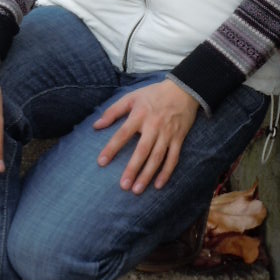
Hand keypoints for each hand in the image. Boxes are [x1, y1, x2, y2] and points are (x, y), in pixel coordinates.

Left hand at [94, 79, 198, 193]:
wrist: (183, 90)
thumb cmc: (153, 94)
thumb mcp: (131, 97)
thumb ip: (113, 111)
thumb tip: (96, 126)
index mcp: (139, 115)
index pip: (122, 134)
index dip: (112, 148)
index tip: (101, 162)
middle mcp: (154, 126)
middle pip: (142, 150)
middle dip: (133, 169)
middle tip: (123, 185)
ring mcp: (167, 134)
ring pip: (157, 157)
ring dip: (148, 174)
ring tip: (137, 189)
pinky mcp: (179, 139)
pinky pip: (173, 158)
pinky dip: (167, 172)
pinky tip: (159, 185)